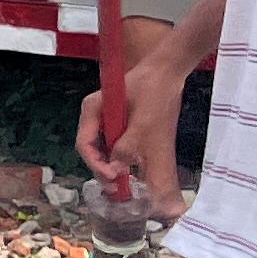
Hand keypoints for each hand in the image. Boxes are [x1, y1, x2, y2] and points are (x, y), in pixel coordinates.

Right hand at [76, 67, 188, 214]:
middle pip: (94, 149)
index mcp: (92, 110)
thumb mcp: (145, 123)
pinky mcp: (125, 121)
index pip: (85, 145)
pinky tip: (137, 169)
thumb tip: (117, 172)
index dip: (96, 165)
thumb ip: (128, 148)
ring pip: (107, 149)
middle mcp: (97, 116)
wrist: (171, 69)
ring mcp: (110, 118)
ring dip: (117, 166)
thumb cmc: (155, 90)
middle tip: (120, 189)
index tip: (114, 179)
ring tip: (129, 184)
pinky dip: (126, 158)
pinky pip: (120, 144)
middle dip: (106, 170)